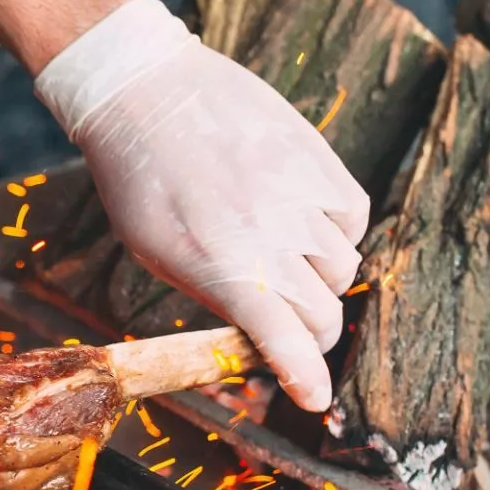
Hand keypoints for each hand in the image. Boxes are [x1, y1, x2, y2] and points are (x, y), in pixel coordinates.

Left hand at [35, 0, 369, 410]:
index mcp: (227, 272)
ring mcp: (301, 196)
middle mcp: (273, 239)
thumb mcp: (156, 253)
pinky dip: (338, 234)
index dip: (307, 380)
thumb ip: (213, 293)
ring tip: (287, 268)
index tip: (316, 399)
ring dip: (321, 283)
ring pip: (342, 267)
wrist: (143, 90)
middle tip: (292, 333)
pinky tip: (308, 227)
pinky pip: (352, 216)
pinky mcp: (317, 158)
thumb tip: (252, 331)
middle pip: (322, 314)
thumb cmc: (137, 181)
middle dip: (310, 336)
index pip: (287, 344)